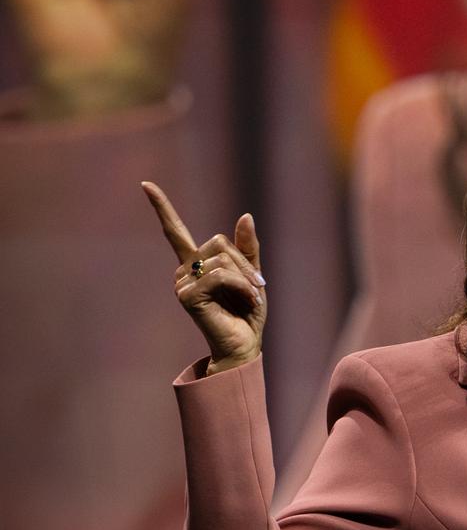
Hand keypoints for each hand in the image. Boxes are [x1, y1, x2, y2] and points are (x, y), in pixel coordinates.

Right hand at [142, 181, 266, 374]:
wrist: (245, 345)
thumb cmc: (246, 313)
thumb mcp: (251, 274)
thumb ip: (246, 247)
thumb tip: (245, 215)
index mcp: (196, 264)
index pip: (174, 231)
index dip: (162, 207)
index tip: (145, 184)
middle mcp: (184, 271)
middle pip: (220, 242)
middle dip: (245, 263)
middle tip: (257, 287)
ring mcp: (182, 284)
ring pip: (223, 259)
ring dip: (246, 278)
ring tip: (251, 298)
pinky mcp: (187, 296)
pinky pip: (221, 275)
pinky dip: (241, 286)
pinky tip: (247, 301)